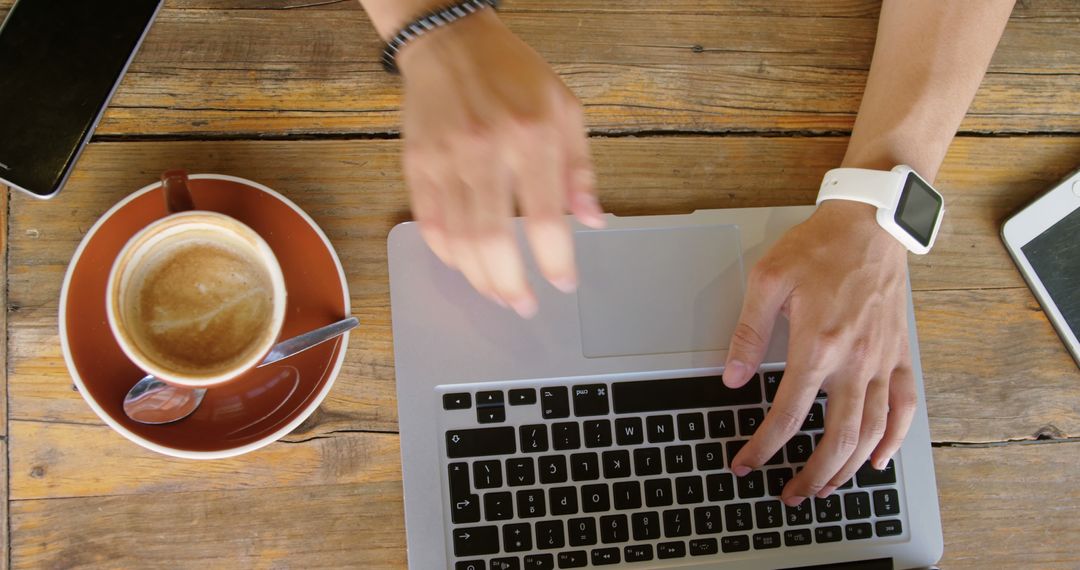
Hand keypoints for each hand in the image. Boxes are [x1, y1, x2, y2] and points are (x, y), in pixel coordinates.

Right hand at [397, 11, 603, 317]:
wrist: (450, 40)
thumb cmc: (513, 73)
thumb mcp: (565, 109)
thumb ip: (579, 170)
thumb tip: (592, 221)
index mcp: (531, 135)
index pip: (544, 217)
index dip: (554, 260)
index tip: (563, 282)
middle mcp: (485, 150)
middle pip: (492, 240)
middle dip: (510, 284)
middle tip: (524, 305)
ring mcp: (445, 160)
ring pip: (457, 240)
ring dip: (479, 278)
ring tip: (498, 293)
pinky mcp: (417, 165)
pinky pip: (428, 224)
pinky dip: (448, 254)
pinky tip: (466, 265)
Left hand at [723, 200, 916, 506]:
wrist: (871, 222)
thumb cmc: (819, 246)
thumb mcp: (768, 279)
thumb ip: (748, 332)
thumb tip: (732, 377)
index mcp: (818, 344)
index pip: (787, 413)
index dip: (763, 446)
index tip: (745, 463)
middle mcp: (855, 360)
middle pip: (838, 437)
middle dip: (812, 473)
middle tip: (790, 494)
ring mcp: (882, 360)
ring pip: (872, 431)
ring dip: (849, 467)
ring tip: (825, 487)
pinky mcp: (899, 354)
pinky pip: (904, 407)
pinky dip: (894, 439)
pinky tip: (878, 460)